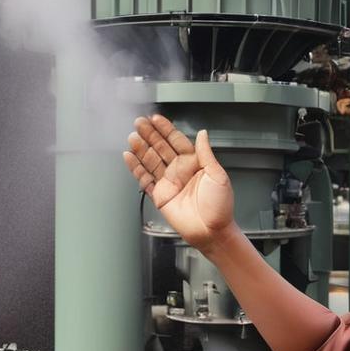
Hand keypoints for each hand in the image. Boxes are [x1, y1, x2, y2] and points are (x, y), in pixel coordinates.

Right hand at [124, 114, 235, 254]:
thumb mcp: (217, 175)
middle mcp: (179, 170)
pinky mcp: (159, 195)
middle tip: (139, 123)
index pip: (176, 141)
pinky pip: (144, 179)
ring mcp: (168, 182)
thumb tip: (202, 133)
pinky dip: (136, 168)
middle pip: (160, 148)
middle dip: (150, 135)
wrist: (212, 231)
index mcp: (194, 163)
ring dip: (141, 148)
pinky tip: (129, 157)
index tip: (156, 119)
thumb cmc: (220, 206)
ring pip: (151, 161)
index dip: (166, 129)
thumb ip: (206, 153)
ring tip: (132, 137)